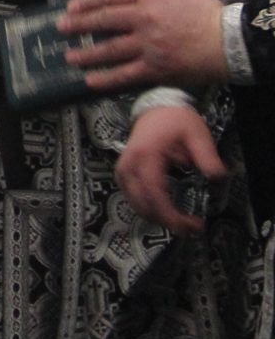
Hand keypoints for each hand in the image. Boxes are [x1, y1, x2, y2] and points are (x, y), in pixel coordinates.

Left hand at [58, 0, 226, 92]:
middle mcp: (145, 17)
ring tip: (69, 56)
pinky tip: (89, 80)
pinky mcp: (155, 67)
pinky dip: (104, 78)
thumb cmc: (207, 16)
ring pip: (108, 49)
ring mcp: (148, 44)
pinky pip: (123, 74)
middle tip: (62, 28)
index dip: (88, 2)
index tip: (72, 7)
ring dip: (85, 54)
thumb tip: (124, 3)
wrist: (231, 40)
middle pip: (103, 19)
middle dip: (78, 24)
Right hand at [117, 105, 223, 235]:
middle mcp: (128, 166)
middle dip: (168, 222)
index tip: (193, 224)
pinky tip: (167, 212)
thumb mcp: (197, 134)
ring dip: (159, 218)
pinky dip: (150, 210)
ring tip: (183, 223)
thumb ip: (207, 157)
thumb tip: (216, 179)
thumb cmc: (175, 121)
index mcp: (146, 156)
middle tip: (192, 229)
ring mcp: (123, 171)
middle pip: (144, 204)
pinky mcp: (123, 174)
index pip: (155, 193)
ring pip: (137, 205)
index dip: (172, 214)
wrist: (155, 109)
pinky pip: (134, 199)